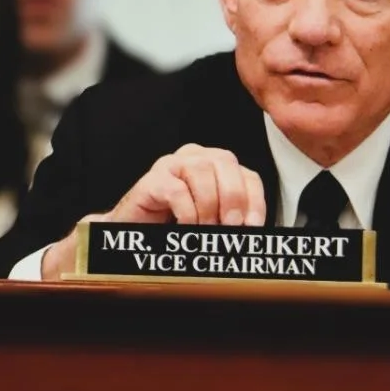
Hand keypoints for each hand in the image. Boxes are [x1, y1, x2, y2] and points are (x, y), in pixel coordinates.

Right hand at [39, 145, 266, 279]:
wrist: (134, 232)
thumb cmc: (173, 225)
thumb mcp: (212, 221)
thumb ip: (233, 217)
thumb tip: (253, 228)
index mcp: (215, 167)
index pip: (247, 174)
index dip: (255, 200)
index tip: (252, 226)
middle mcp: (194, 158)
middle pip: (226, 162)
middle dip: (233, 198)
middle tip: (229, 226)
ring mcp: (171, 165)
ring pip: (202, 170)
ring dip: (208, 206)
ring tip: (204, 228)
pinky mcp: (152, 179)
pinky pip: (177, 190)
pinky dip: (187, 212)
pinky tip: (185, 225)